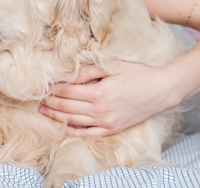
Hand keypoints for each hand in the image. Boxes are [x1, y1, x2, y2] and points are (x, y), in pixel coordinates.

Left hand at [39, 61, 179, 136]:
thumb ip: (89, 72)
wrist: (161, 90)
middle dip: (50, 103)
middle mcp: (100, 110)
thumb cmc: (138, 74)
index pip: (67, 92)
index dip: (53, 89)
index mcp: (99, 92)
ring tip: (44, 111)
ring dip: (56, 117)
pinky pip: (87, 133)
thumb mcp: (113, 66)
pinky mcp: (112, 129)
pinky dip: (73, 131)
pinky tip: (62, 126)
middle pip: (67, 108)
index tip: (43, 86)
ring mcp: (106, 122)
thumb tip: (69, 77)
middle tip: (38, 99)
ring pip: (73, 121)